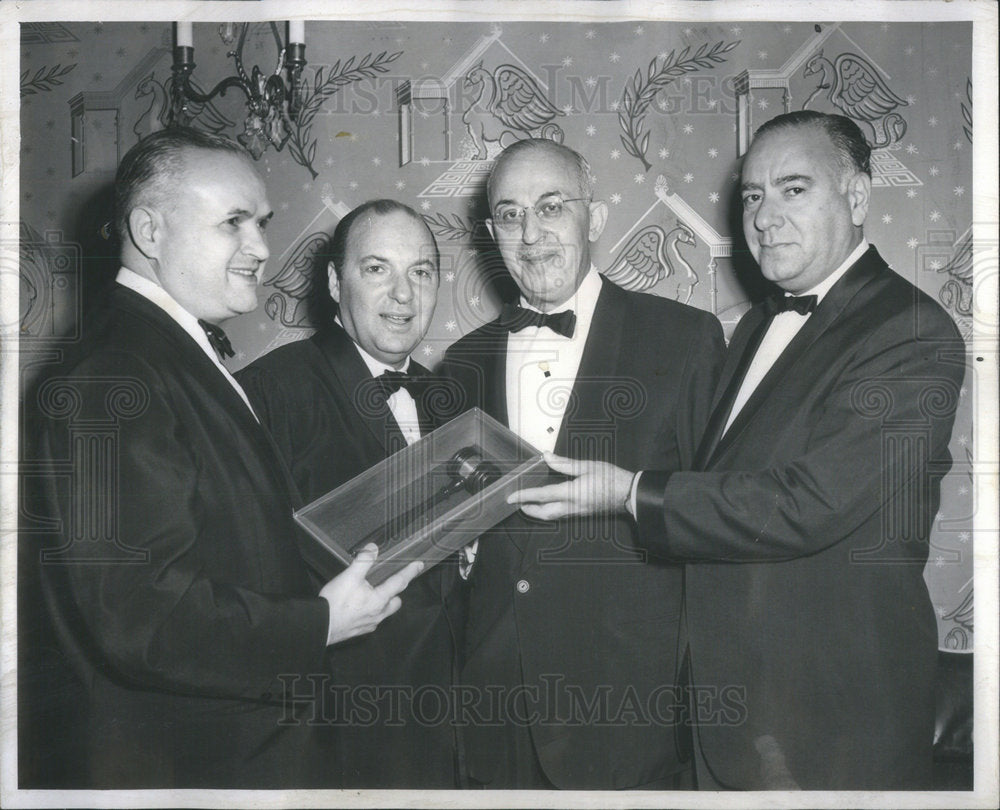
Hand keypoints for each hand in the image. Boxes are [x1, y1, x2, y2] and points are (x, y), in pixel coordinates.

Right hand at [319, 544, 422, 645]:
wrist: (321, 626)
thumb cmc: (335, 602)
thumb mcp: (349, 576)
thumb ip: (363, 561)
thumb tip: (373, 549)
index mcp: (379, 599)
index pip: (400, 582)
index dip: (410, 572)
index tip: (419, 565)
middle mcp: (379, 613)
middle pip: (395, 601)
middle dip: (396, 592)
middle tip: (390, 582)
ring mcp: (371, 624)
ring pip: (385, 612)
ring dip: (383, 603)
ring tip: (373, 594)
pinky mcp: (361, 630)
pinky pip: (373, 621)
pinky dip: (371, 612)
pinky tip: (361, 607)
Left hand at [506, 452, 635, 520]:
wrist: (629, 494)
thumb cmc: (612, 478)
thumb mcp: (588, 466)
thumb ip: (565, 464)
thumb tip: (547, 457)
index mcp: (572, 493)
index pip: (543, 496)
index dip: (525, 496)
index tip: (512, 498)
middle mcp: (572, 506)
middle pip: (544, 513)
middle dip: (529, 510)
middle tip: (517, 503)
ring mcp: (578, 512)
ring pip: (552, 516)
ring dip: (538, 512)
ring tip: (529, 504)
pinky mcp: (582, 513)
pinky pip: (561, 515)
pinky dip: (550, 511)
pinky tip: (548, 504)